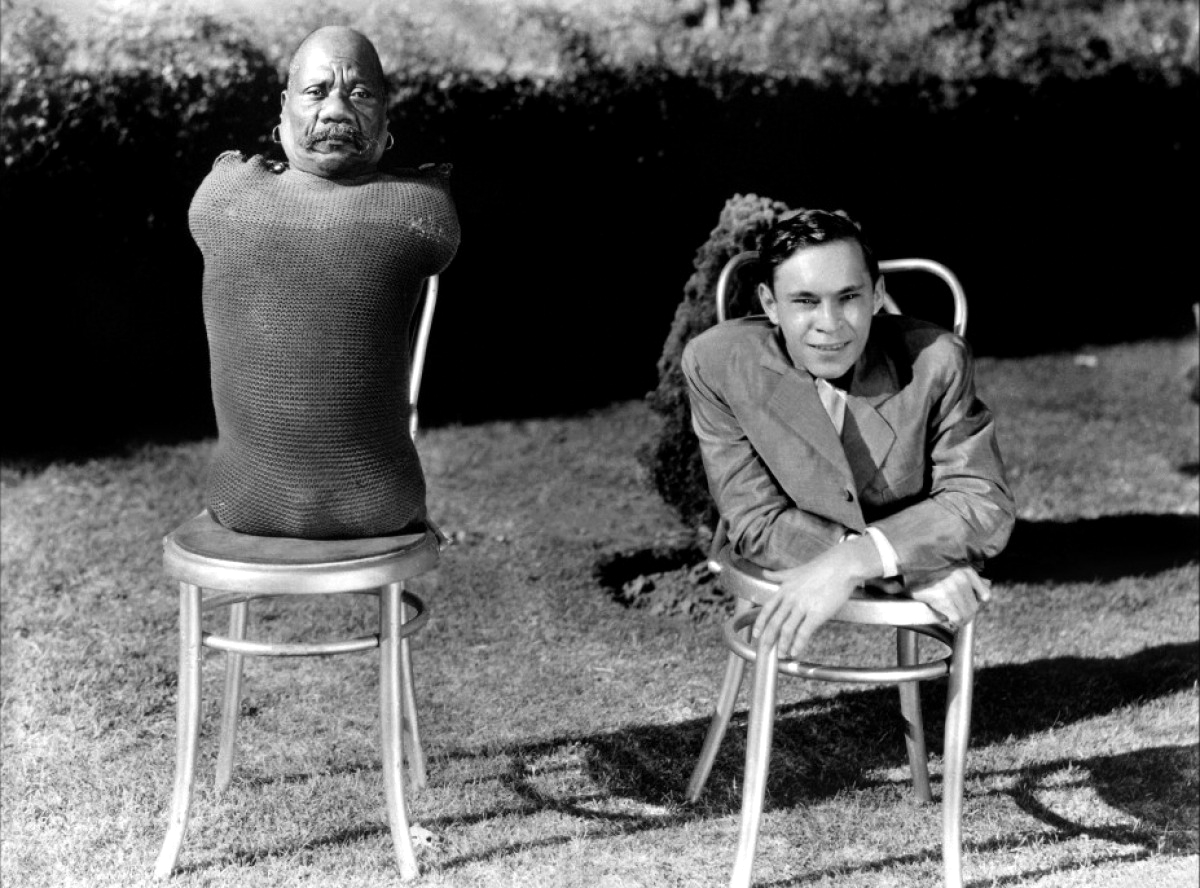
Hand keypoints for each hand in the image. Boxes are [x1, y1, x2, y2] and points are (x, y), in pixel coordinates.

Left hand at [754, 537, 879, 658]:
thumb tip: (765, 573)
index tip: (755, 634)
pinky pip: (804, 632)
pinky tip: (796, 651)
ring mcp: (803, 606)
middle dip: (768, 639)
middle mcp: (791, 598)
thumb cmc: (822, 567)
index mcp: (785, 588)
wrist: (843, 565)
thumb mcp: (796, 570)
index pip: (767, 609)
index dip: (760, 623)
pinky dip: (798, 644)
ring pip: (787, 630)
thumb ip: (779, 575)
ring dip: (783, 645)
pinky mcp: (817, 613)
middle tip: (765, 650)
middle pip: (774, 622)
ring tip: (782, 654)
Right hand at [907, 566, 990, 626]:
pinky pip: (955, 618)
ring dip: (958, 620)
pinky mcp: (941, 597)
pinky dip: (951, 621)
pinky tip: (944, 618)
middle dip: (965, 614)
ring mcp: (951, 587)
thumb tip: (988, 585)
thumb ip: (971, 578)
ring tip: (948, 616)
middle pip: (975, 607)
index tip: (963, 605)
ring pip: (966, 614)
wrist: (904, 574)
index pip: (984, 595)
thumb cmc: (927, 574)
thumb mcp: (952, 570)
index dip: (974, 603)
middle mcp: (961, 577)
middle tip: (953, 614)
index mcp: (966, 570)